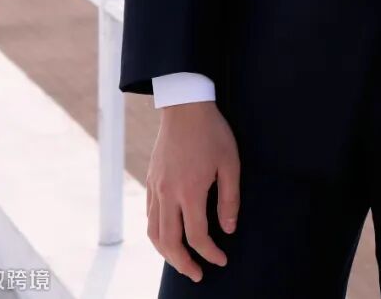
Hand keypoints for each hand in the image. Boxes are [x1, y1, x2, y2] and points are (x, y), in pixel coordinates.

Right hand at [146, 102, 240, 282]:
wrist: (184, 105)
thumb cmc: (211, 132)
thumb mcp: (230, 162)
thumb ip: (229, 199)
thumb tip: (229, 229)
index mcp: (190, 190)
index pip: (197, 236)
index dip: (210, 253)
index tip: (221, 260)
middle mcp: (168, 193)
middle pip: (169, 242)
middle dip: (183, 263)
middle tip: (197, 275)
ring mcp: (157, 187)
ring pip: (154, 232)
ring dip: (166, 253)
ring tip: (181, 261)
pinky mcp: (151, 180)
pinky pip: (150, 216)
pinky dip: (157, 233)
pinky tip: (169, 234)